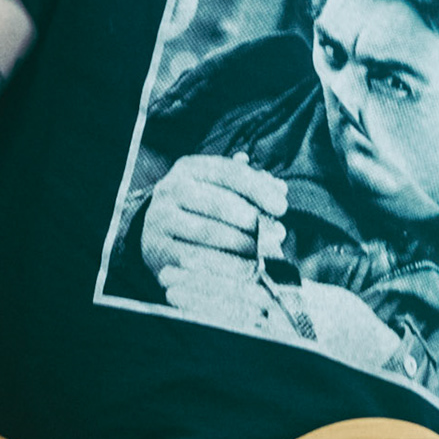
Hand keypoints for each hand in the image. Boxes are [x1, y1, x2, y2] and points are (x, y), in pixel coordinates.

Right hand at [141, 152, 287, 283]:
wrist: (156, 234)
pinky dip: (225, 266)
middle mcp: (170, 188)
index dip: (258, 189)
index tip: (282, 208)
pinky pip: (196, 259)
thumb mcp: (220, 189)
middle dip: (254, 220)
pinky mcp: (157, 248)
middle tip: (277, 235)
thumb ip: (250, 186)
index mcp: (190, 167)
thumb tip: (279, 188)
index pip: (229, 172)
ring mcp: (160, 218)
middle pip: (220, 203)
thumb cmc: (201, 209)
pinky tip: (246, 271)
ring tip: (266, 254)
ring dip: (243, 245)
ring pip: (209, 232)